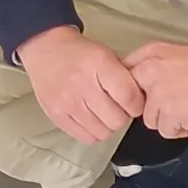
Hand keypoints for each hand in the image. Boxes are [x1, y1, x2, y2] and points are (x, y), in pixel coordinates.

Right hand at [18, 26, 146, 147]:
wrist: (45, 49)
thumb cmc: (80, 53)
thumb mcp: (106, 54)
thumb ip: (125, 77)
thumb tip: (142, 101)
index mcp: (99, 64)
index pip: (129, 97)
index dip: (137, 104)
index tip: (134, 102)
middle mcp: (82, 84)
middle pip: (117, 119)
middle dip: (123, 116)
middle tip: (117, 107)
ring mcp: (68, 102)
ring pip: (103, 132)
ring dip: (108, 126)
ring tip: (103, 113)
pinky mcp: (57, 116)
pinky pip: (86, 138)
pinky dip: (93, 132)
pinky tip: (91, 119)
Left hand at [124, 41, 187, 140]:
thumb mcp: (176, 55)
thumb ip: (154, 69)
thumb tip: (141, 89)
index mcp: (149, 55)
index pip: (123, 78)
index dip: (136, 92)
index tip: (148, 95)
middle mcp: (149, 73)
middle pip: (136, 104)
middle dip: (154, 108)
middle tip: (177, 102)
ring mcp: (158, 95)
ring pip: (152, 121)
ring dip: (170, 120)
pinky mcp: (171, 114)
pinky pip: (169, 132)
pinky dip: (183, 129)